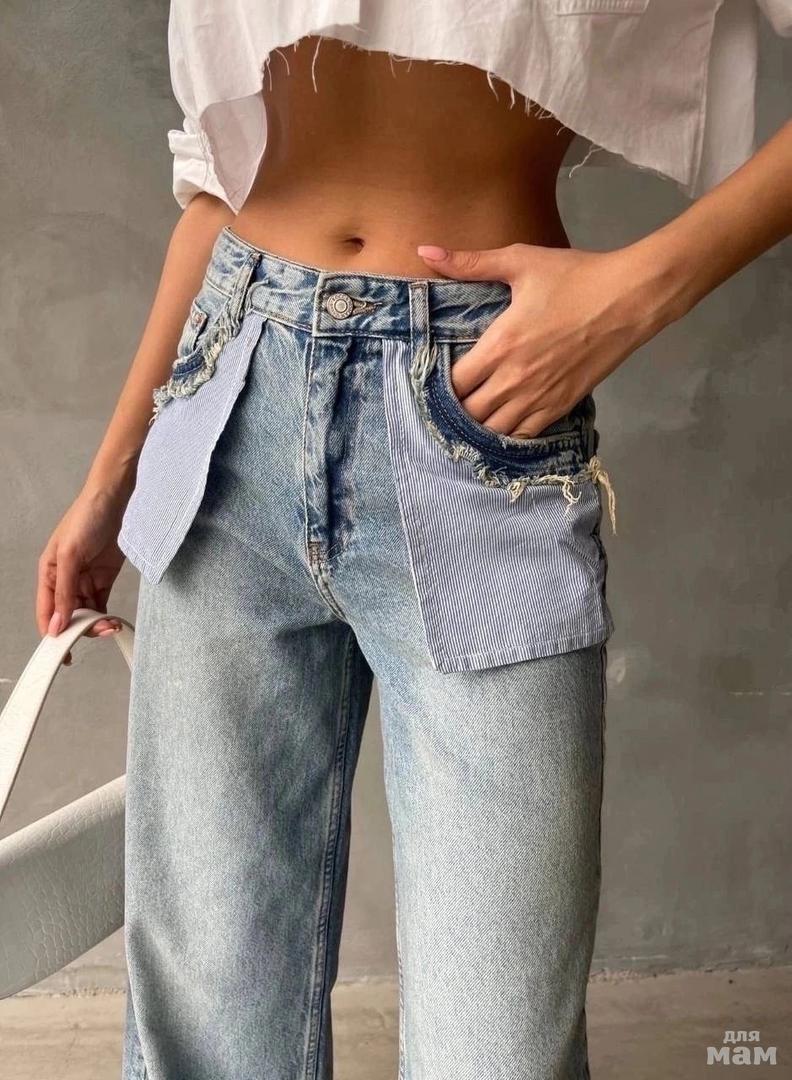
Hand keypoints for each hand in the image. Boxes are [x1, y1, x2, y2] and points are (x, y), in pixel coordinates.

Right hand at [36, 487, 128, 665]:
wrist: (116, 498)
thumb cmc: (86, 518)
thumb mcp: (70, 555)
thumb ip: (64, 592)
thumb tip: (55, 624)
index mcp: (48, 573)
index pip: (46, 612)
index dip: (53, 634)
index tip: (63, 653)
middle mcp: (65, 579)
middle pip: (68, 615)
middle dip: (82, 628)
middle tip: (101, 631)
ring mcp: (85, 579)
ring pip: (87, 612)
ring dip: (97, 623)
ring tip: (112, 625)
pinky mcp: (104, 577)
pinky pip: (101, 603)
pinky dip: (106, 614)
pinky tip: (114, 620)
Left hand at [416, 241, 671, 437]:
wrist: (630, 298)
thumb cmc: (575, 276)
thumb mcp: (520, 261)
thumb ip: (469, 262)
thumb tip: (424, 251)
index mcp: (500, 345)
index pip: (454, 382)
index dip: (440, 384)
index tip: (438, 376)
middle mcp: (515, 378)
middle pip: (469, 412)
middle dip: (456, 407)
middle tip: (454, 396)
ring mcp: (540, 396)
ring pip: (493, 430)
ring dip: (479, 424)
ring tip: (474, 411)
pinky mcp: (561, 405)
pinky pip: (524, 434)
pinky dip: (507, 433)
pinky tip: (502, 422)